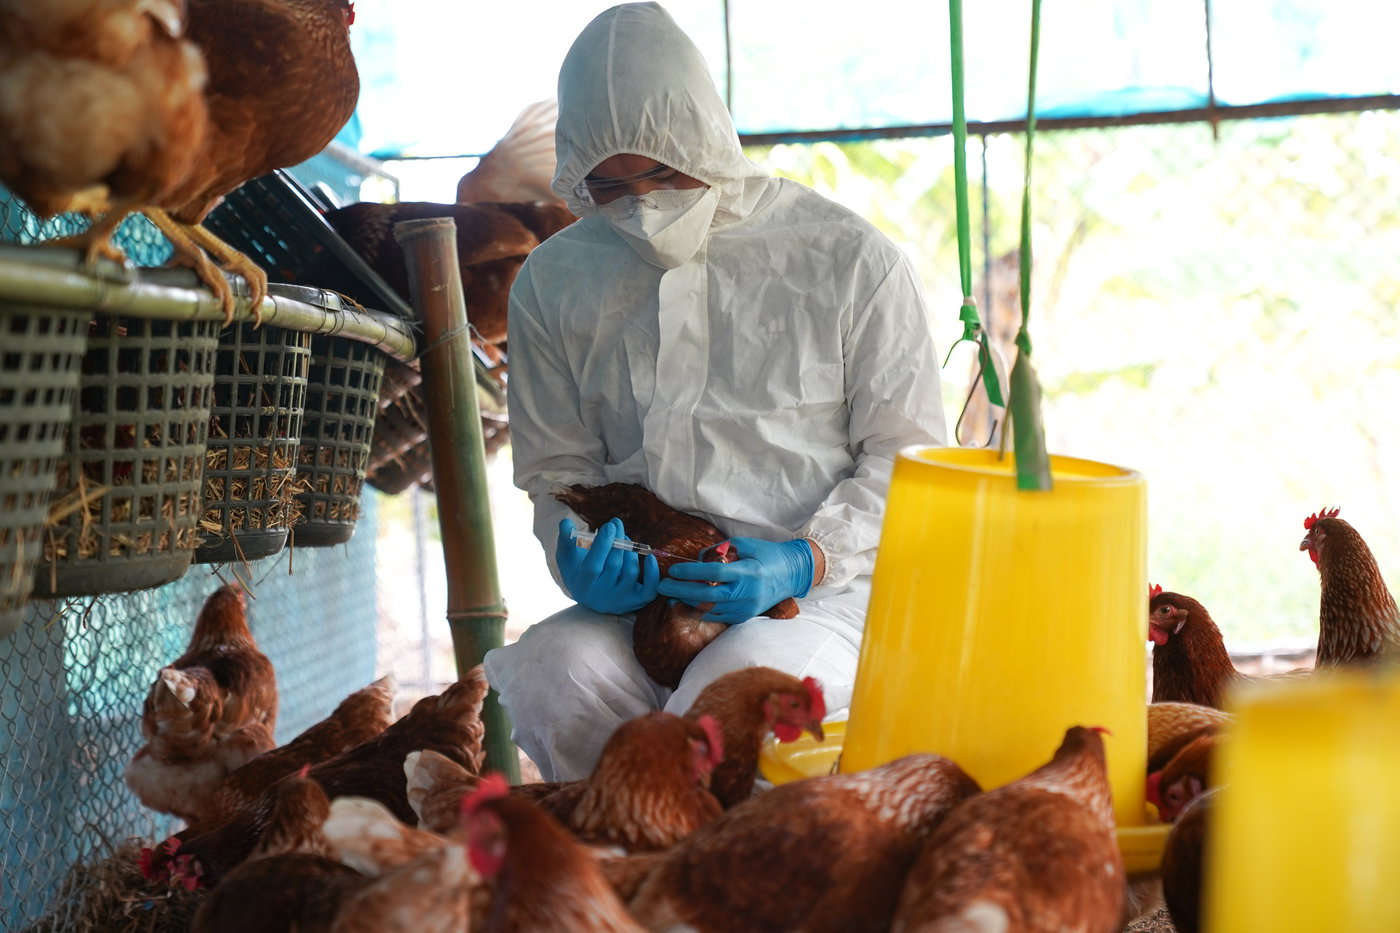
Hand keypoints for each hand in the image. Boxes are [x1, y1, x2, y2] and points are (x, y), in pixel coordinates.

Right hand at [556, 517, 659, 614]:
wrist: (591, 592)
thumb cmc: (578, 570)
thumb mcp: (567, 557)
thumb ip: (565, 540)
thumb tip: (566, 523)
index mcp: (582, 586)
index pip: (593, 566)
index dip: (602, 545)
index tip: (609, 525)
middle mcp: (600, 597)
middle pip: (614, 566)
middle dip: (618, 541)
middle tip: (616, 523)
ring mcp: (619, 601)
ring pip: (630, 572)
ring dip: (630, 551)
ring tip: (623, 539)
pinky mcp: (634, 602)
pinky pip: (649, 591)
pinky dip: (652, 574)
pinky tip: (650, 557)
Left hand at [657, 537, 813, 623]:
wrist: (793, 573)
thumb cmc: (768, 554)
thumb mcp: (745, 544)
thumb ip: (721, 550)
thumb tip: (697, 559)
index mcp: (749, 572)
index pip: (714, 574)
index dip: (691, 572)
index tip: (673, 570)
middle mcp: (747, 593)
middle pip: (707, 595)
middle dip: (681, 591)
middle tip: (662, 586)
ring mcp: (747, 608)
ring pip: (710, 609)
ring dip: (688, 602)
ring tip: (671, 594)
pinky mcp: (745, 616)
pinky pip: (718, 616)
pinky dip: (701, 610)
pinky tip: (687, 603)